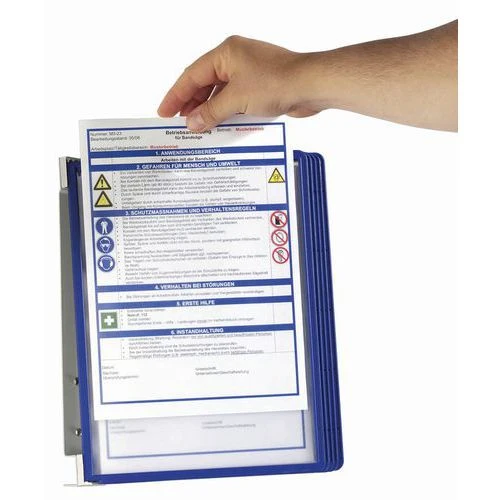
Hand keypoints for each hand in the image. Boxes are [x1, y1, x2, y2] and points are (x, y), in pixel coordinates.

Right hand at [157, 36, 319, 131]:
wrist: (311, 85)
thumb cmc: (276, 82)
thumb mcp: (236, 100)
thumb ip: (211, 112)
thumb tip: (192, 122)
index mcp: (225, 53)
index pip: (192, 75)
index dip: (176, 95)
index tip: (164, 111)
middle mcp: (236, 59)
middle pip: (205, 83)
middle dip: (191, 103)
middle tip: (177, 121)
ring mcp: (249, 72)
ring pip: (221, 92)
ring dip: (209, 110)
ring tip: (196, 127)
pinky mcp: (260, 85)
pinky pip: (236, 99)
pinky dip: (226, 112)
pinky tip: (219, 125)